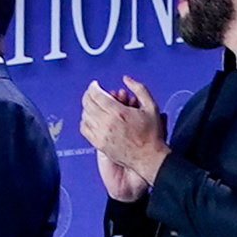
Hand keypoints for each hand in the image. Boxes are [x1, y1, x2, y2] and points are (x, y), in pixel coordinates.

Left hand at [78, 75, 164, 199]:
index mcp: (118, 112)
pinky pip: (84, 129)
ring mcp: (101, 135)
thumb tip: (126, 79)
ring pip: (85, 115)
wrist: (148, 157)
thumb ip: (139, 88)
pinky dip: (85, 121)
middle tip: (92, 91)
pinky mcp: (99, 144)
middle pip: (88, 103)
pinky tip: (91, 118)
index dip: (93, 87)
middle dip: (88, 94)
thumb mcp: (151, 106)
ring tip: (93, 103)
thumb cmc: (151, 134)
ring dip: (87, 106)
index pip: (97, 95)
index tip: (95, 84)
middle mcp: (107, 123)